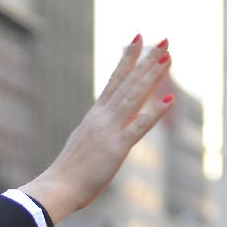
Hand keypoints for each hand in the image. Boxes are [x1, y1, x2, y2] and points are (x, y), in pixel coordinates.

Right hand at [21, 37, 173, 223]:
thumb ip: (95, 135)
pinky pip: (139, 127)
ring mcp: (109, 131)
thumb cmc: (67, 175)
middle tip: (163, 40)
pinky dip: (154, 113)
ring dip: (151, 76)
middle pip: (128, 83)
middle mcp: (102, 117)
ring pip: (134, 97)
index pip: (114, 81)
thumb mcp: (82, 146)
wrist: (57, 188)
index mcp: (94, 116)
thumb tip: (101, 132)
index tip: (138, 38)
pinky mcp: (116, 148)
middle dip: (146, 60)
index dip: (127, 59)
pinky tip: (169, 100)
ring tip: (168, 58)